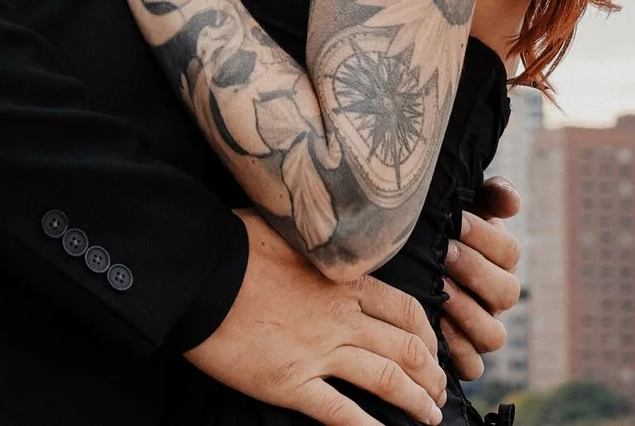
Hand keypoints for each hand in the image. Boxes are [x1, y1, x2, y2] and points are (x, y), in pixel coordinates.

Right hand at [188, 213, 447, 425]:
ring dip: (416, 401)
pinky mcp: (291, 381)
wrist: (195, 274)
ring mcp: (318, 352)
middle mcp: (339, 318)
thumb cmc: (232, 244)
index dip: (427, 335)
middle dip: (431, 374)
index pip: (404, 310)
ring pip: (387, 380)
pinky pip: (341, 412)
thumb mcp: (285, 228)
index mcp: (341, 281)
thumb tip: (323, 233)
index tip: (432, 349)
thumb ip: (314, 240)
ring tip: (430, 416)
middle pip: (406, 349)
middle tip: (439, 391)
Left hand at [437, 181, 522, 378]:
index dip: (487, 237)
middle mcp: (494, 298)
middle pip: (507, 292)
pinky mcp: (462, 357)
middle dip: (475, 270)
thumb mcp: (458, 205)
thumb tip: (509, 200)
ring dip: (468, 311)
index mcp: (497, 261)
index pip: (509, 252)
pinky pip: (473, 366)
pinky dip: (458, 351)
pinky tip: (434, 327)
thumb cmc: (430, 230)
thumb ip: (488, 195)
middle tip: (444, 252)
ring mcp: (480, 330)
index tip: (457, 221)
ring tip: (439, 289)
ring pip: (494, 334)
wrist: (397, 263)